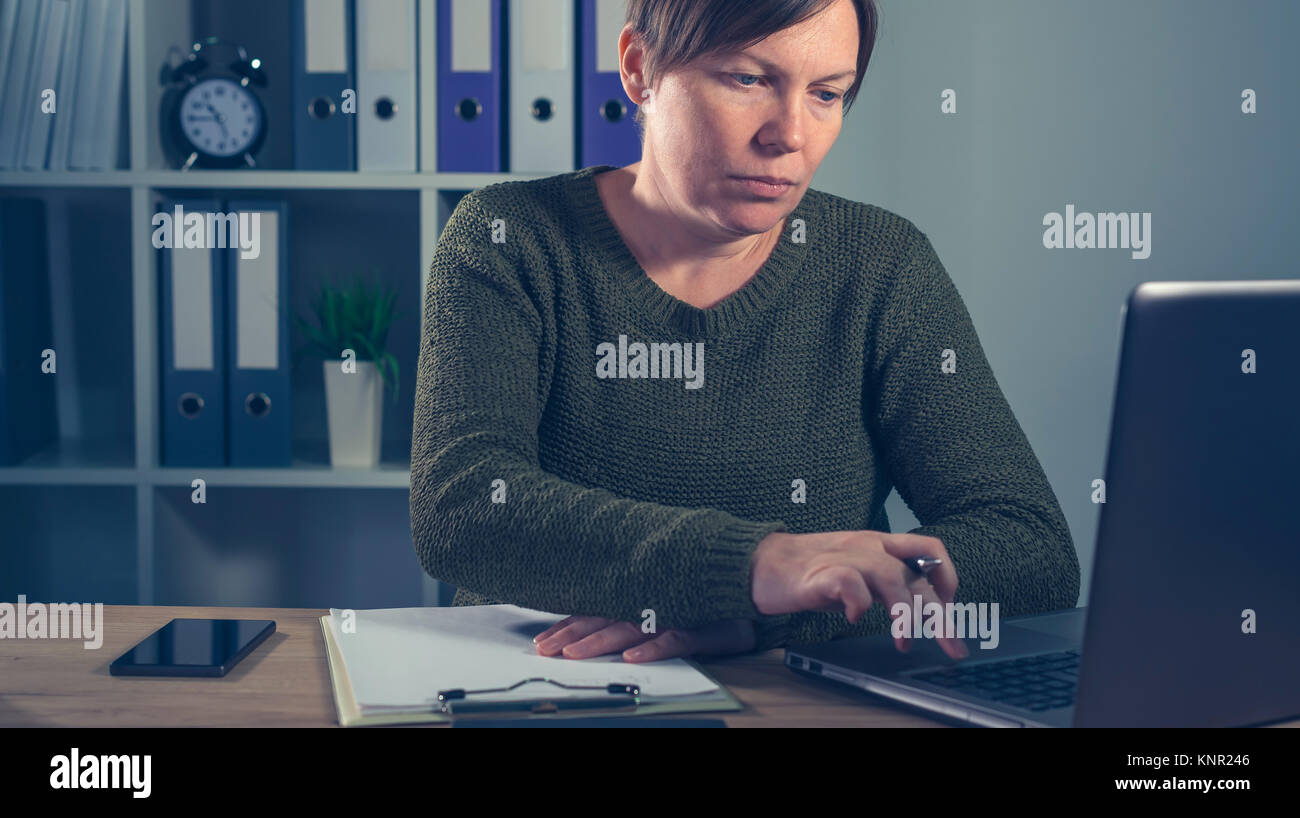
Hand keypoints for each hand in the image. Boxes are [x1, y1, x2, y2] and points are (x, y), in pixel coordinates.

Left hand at [532, 616, 754, 662]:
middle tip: (544, 650)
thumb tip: (603, 624)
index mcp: (636, 598)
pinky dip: (652, 648)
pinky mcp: (697, 627)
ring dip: (600, 641)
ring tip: (576, 654)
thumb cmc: (705, 601)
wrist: (749, 588)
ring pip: (628, 629)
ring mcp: (671, 614)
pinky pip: (672, 639)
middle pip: (602, 621)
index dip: (566, 626)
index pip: (594, 613)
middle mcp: (648, 604)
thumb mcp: (665, 604)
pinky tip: (632, 657)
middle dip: (570, 636)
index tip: (542, 640)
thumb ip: (635, 610)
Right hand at [751, 529, 968, 658]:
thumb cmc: (810, 570)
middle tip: (951, 644)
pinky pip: (848, 582)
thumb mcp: (859, 570)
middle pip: (916, 574)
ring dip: (904, 612)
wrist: (760, 562)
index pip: (928, 550)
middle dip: (939, 613)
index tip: (950, 608)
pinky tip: (855, 619)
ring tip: (903, 640)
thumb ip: (887, 582)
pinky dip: (858, 602)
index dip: (946, 578)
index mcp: (880, 545)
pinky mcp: (818, 574)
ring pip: (890, 576)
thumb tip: (922, 607)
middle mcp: (867, 547)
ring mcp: (843, 558)